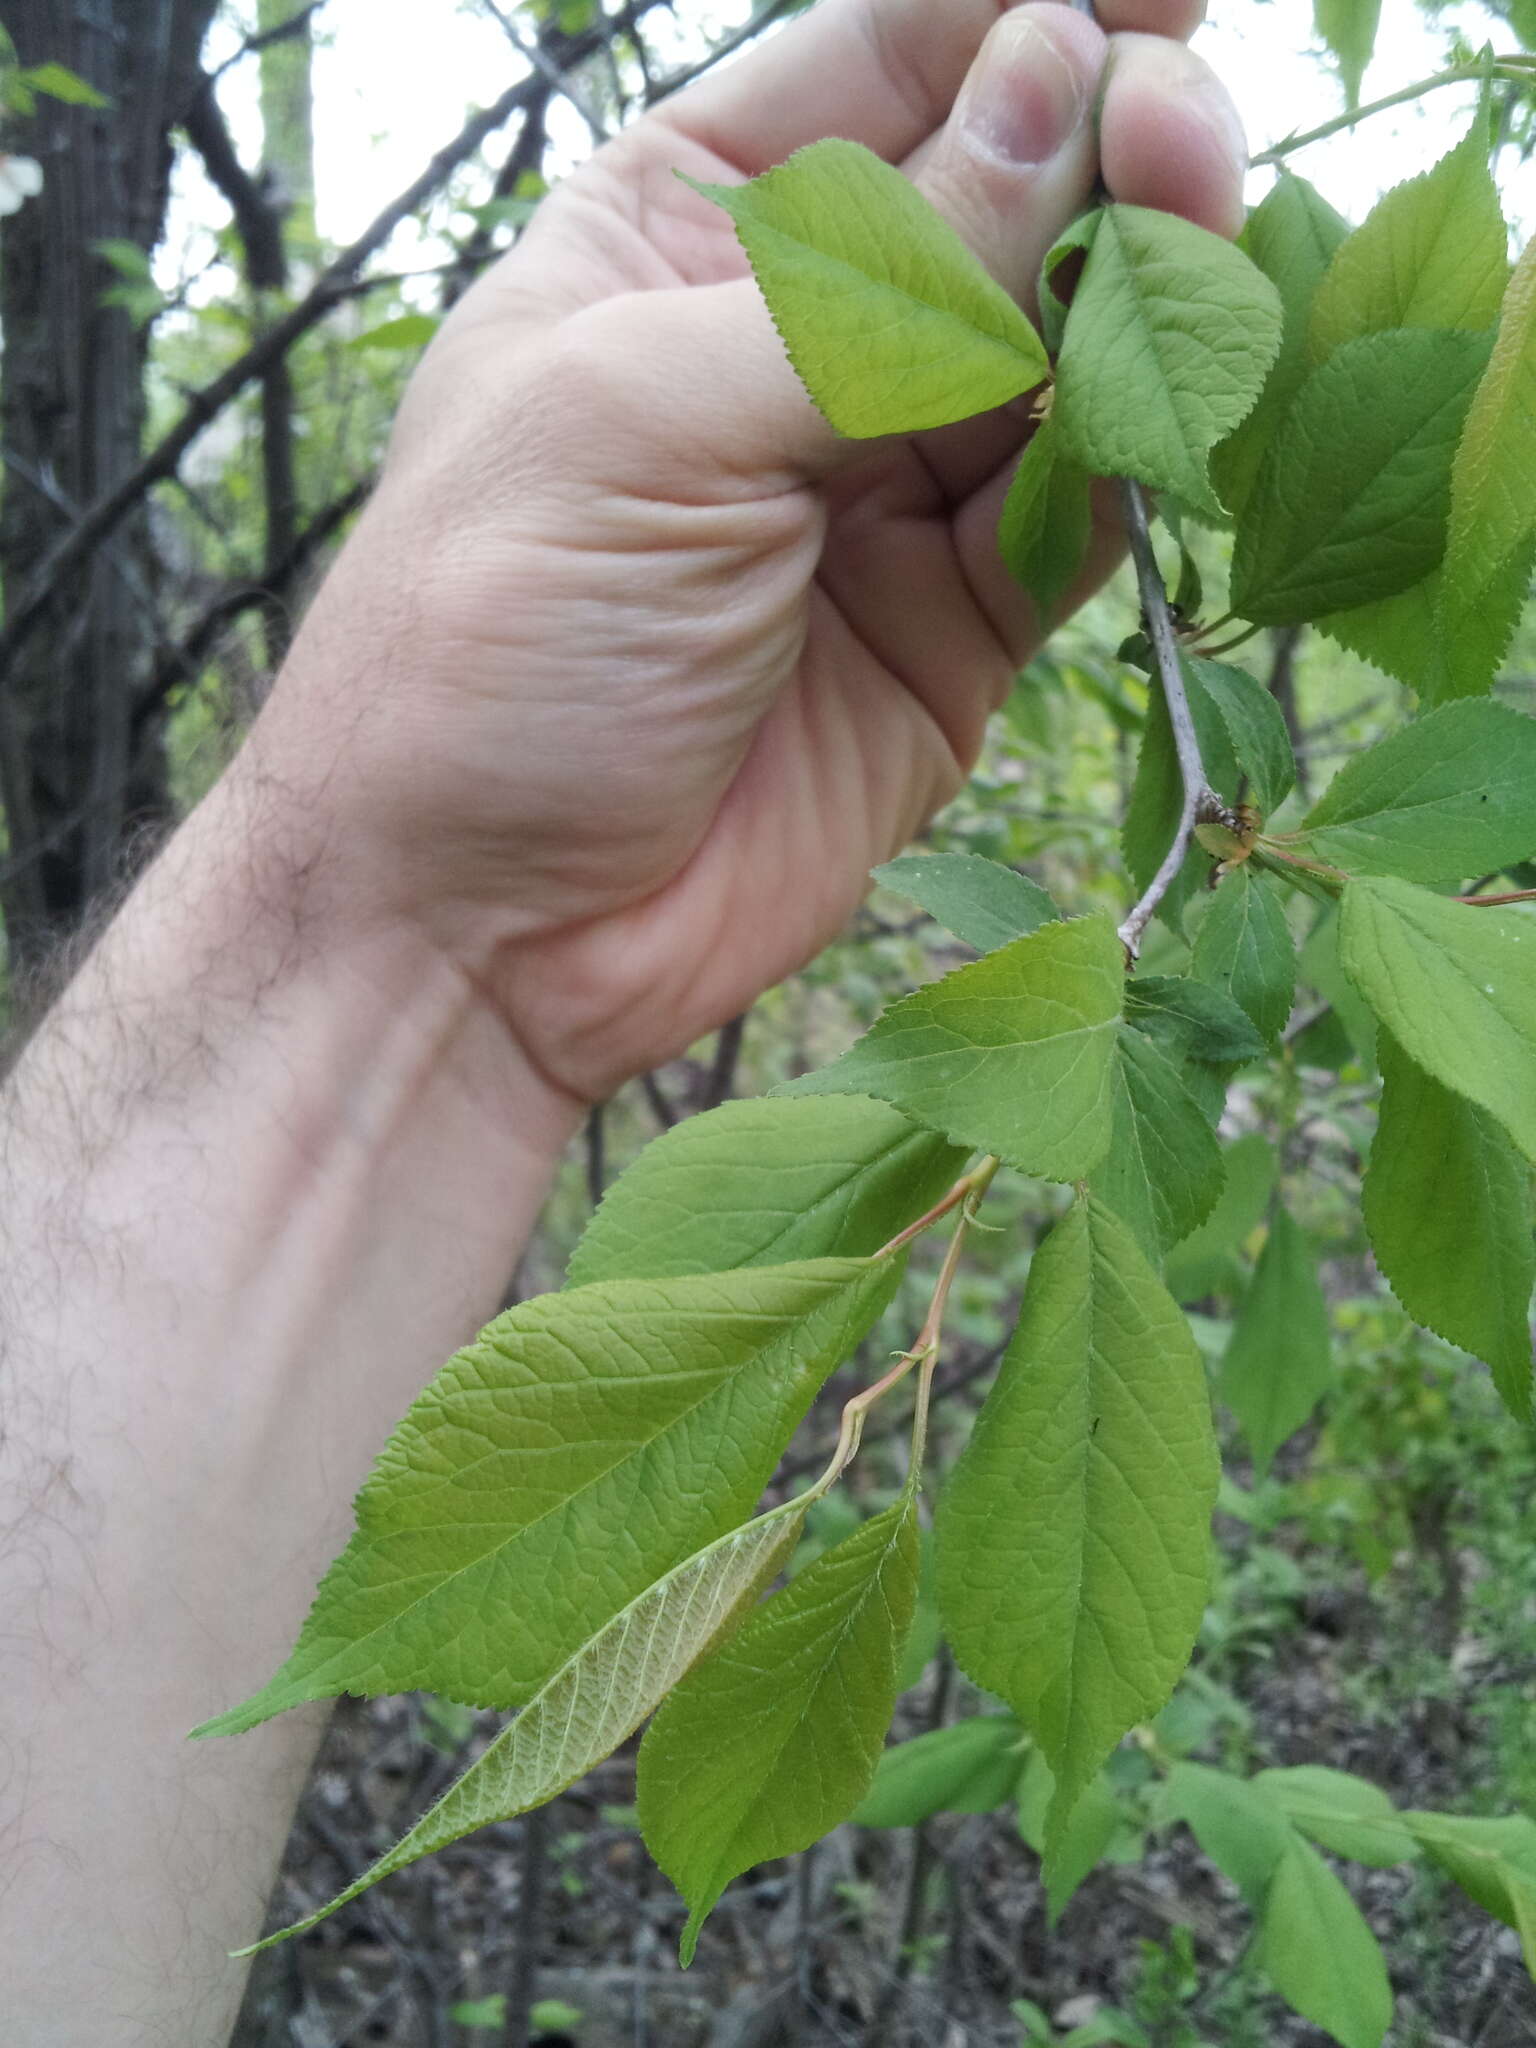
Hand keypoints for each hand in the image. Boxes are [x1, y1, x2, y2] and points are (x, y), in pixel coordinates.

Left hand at [254, 0, 1246, 1103]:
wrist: (484, 933)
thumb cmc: (494, 644)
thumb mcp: (653, 418)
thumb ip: (874, 283)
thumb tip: (1058, 77)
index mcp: (677, 235)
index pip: (884, 64)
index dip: (1022, 10)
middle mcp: (798, 345)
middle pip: (1002, 192)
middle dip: (1104, 141)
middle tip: (1185, 134)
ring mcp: (887, 487)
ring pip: (1069, 346)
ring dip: (1145, 290)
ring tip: (1198, 239)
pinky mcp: (960, 623)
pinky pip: (1084, 508)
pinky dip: (1140, 457)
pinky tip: (1176, 405)